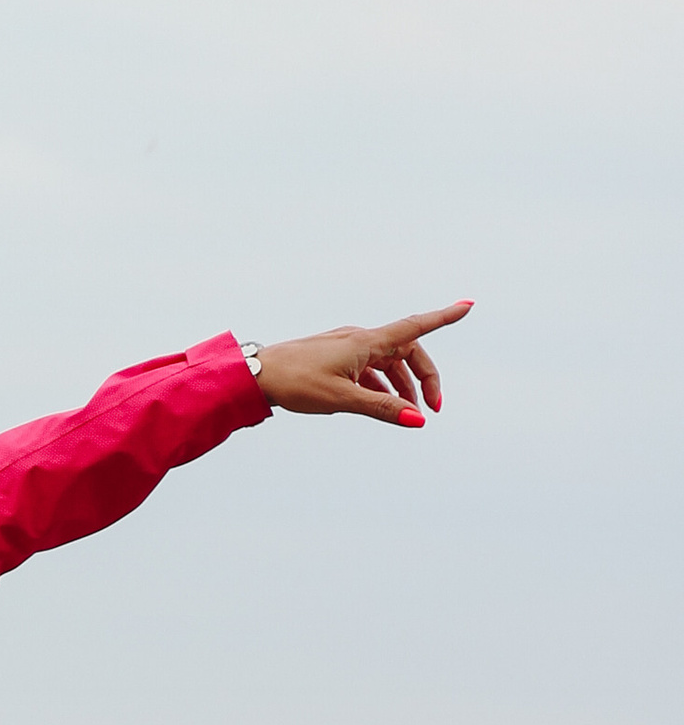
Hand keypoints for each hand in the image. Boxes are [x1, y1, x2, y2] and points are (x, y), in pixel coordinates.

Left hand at [254, 300, 469, 426]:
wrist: (256, 375)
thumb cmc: (296, 382)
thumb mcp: (342, 399)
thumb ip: (383, 408)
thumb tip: (418, 419)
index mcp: (366, 342)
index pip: (415, 327)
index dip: (443, 317)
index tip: (468, 305)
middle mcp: (360, 338)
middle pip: (408, 351)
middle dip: (425, 377)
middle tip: (433, 408)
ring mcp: (347, 346)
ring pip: (389, 362)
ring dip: (403, 385)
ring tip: (409, 411)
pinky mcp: (336, 356)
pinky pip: (370, 367)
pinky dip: (382, 385)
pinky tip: (382, 404)